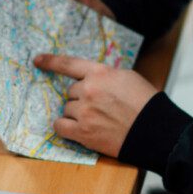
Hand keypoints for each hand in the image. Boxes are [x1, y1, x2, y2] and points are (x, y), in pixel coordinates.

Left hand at [34, 54, 156, 157]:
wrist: (154, 131)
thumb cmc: (146, 104)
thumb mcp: (128, 78)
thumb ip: (106, 76)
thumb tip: (93, 80)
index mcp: (101, 73)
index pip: (69, 64)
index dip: (51, 62)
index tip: (38, 60)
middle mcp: (89, 90)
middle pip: (70, 92)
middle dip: (81, 99)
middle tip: (99, 108)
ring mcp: (84, 112)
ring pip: (67, 109)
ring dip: (77, 114)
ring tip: (98, 121)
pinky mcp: (83, 132)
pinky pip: (60, 127)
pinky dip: (65, 127)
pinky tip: (77, 129)